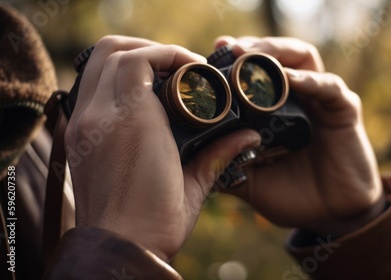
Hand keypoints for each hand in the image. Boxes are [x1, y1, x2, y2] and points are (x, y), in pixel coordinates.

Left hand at [65, 36, 260, 261]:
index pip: (140, 59)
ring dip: (128, 60)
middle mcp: (100, 117)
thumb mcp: (195, 185)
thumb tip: (250, 134)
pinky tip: (138, 99)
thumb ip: (220, 151)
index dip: (171, 54)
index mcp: (132, 124)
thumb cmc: (156, 222)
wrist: (119, 247)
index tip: (194, 69)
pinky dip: (113, 81)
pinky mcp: (77, 135)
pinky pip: (90, 88)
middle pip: (112, 50)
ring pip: (96, 65)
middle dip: (148, 48)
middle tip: (175, 65)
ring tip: (157, 76)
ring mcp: (82, 125)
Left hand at [214, 36, 384, 235]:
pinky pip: (328, 87)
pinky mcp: (344, 110)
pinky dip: (308, 80)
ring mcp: (320, 101)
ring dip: (276, 52)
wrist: (332, 216)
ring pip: (301, 58)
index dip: (231, 62)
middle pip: (275, 55)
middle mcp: (296, 98)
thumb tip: (189, 159)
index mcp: (273, 110)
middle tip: (229, 48)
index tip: (206, 58)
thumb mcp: (250, 181)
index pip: (253, 72)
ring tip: (252, 56)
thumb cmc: (293, 195)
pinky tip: (289, 80)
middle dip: (252, 48)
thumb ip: (225, 166)